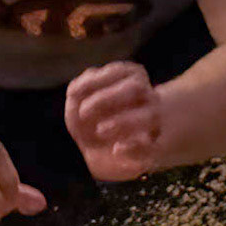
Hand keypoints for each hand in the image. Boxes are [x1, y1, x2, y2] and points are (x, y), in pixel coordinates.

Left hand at [64, 61, 160, 182]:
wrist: (102, 154)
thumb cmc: (90, 121)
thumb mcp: (77, 104)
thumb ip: (76, 93)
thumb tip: (75, 91)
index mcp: (131, 79)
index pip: (120, 71)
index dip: (95, 81)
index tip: (72, 93)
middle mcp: (146, 96)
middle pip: (136, 88)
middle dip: (106, 98)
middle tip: (83, 112)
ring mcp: (153, 121)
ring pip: (149, 116)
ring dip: (122, 122)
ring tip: (100, 130)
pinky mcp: (153, 147)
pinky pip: (152, 146)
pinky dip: (134, 147)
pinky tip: (116, 149)